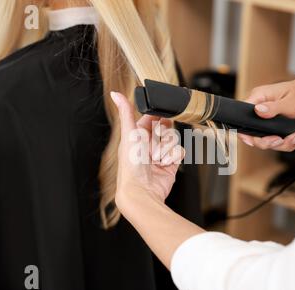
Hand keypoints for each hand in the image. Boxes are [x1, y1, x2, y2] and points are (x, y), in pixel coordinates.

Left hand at [111, 92, 184, 212]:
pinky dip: (174, 157)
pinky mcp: (171, 164)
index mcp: (137, 135)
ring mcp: (160, 154)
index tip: (160, 118)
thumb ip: (126, 112)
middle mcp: (148, 144)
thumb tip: (115, 93)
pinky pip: (180, 152)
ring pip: (174, 139)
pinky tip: (165, 163)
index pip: (152, 118)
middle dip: (163, 135)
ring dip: (167, 148)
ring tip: (157, 158)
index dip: (158, 117)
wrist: (142, 190)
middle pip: (166, 128)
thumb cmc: (131, 164)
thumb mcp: (129, 133)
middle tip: (156, 143)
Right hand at [239, 76, 294, 151]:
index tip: (253, 141)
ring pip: (267, 139)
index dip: (245, 132)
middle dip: (268, 141)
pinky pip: (277, 139)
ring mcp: (267, 117)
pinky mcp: (275, 124)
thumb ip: (271, 108)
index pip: (243, 116)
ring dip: (282, 143)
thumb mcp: (288, 103)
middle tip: (279, 141)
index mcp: (259, 98)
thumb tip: (257, 110)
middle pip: (254, 133)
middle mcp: (261, 108)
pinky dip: (287, 142)